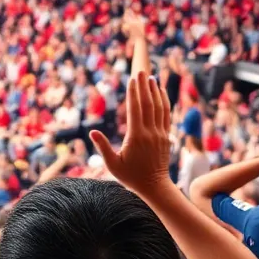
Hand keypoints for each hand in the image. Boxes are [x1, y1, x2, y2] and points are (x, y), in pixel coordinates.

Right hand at [89, 71, 171, 197]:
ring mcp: (160, 134)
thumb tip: (92, 132)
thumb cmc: (131, 177)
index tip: (132, 79)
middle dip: (144, 86)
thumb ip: (103, 147)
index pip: (135, 110)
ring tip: (152, 77)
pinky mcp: (166, 136)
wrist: (154, 186)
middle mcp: (150, 133)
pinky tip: (162, 92)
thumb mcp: (113, 165)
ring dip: (155, 91)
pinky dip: (164, 102)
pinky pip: (166, 115)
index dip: (133, 93)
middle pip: (148, 104)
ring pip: (159, 108)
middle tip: (141, 71)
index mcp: (136, 137)